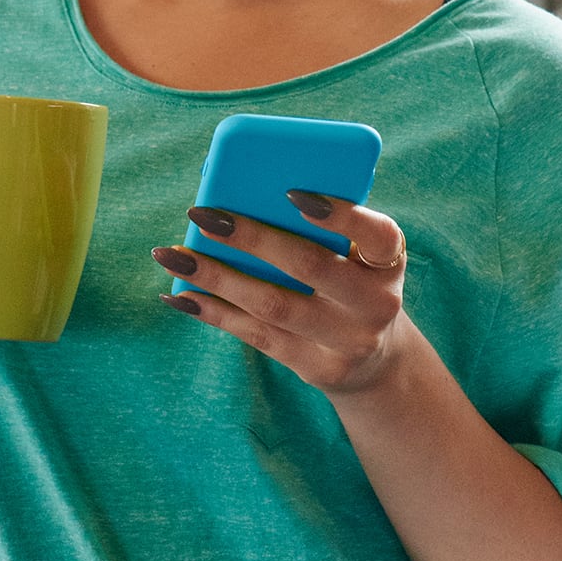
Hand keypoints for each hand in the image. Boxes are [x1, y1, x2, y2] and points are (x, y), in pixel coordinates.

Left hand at [153, 193, 410, 396]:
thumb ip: (319, 228)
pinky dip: (213, 312)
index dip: (338, 215)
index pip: (376, 234)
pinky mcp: (315, 367)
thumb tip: (237, 193)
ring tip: (171, 253)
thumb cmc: (352, 281)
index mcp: (389, 260)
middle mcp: (376, 303)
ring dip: (215, 276)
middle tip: (202, 214)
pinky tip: (180, 294)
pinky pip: (256, 335)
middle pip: (308, 266)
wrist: (377, 360)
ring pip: (271, 304)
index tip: (291, 193)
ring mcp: (346, 341)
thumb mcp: (356, 254)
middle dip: (250, 238)